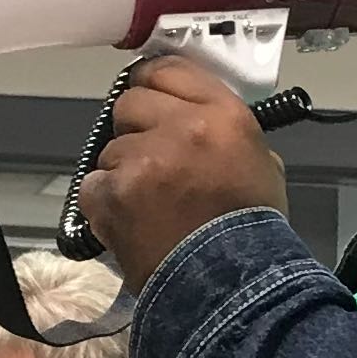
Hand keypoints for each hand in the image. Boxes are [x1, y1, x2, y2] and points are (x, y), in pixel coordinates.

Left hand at [77, 55, 288, 284]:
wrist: (230, 287)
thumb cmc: (253, 230)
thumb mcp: (263, 166)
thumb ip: (229, 134)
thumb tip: (201, 122)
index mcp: (223, 115)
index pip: (170, 70)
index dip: (153, 81)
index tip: (148, 93)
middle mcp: (180, 127)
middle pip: (130, 102)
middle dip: (135, 126)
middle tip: (150, 157)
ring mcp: (141, 159)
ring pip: (110, 148)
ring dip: (122, 170)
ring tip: (147, 204)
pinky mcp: (112, 193)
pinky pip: (93, 184)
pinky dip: (105, 202)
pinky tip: (128, 221)